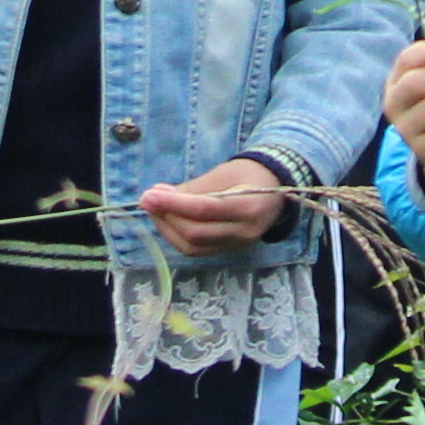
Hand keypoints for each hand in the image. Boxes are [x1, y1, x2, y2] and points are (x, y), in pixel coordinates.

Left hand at [138, 156, 293, 253]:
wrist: (276, 189)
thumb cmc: (249, 174)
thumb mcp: (223, 173)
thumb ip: (193, 188)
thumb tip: (157, 196)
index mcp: (248, 207)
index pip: (204, 210)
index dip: (173, 204)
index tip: (149, 195)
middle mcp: (245, 232)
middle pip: (195, 233)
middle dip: (166, 217)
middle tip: (148, 198)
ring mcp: (237, 246)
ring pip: (192, 246)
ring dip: (167, 228)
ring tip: (155, 207)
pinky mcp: (228, 251)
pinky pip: (197, 249)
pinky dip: (177, 235)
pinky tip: (168, 219)